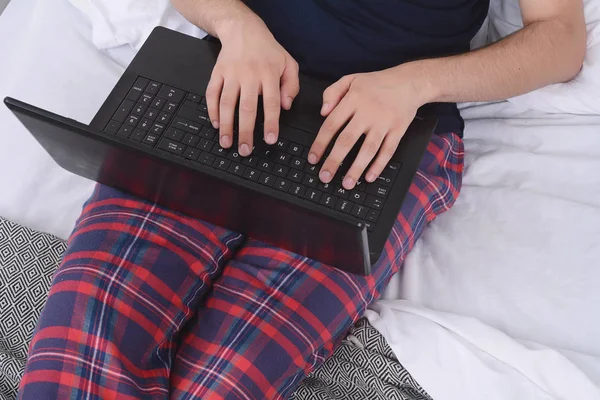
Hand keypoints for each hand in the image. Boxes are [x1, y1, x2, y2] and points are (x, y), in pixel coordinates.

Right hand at [207, 16, 299, 155]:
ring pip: (227, 103)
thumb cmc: (268, 50)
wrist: (243, 29)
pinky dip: (212, 110)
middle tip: (245, 150)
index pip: (272, 103)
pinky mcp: (217, 72)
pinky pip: (212, 93)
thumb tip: (286, 107)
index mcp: (269, 74)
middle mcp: (249, 74)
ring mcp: (231, 74)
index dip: (270, 123)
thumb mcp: (288, 63)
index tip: (269, 140)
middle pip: (247, 107)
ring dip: (226, 125)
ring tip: (227, 143)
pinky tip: (216, 124)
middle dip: (245, 131)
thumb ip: (291, 85)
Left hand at [308, 65, 430, 189]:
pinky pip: (388, 151)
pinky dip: (379, 165)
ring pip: (368, 149)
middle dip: (334, 161)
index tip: (313, 159)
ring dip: (356, 168)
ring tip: (347, 184)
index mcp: (353, 100)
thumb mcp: (351, 79)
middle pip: (347, 140)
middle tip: (325, 177)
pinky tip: (369, 177)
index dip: (320, 144)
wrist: (409, 81)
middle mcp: (368, 112)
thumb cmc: (377, 83)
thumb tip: (322, 112)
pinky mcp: (398, 130)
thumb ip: (332, 92)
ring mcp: (384, 122)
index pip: (331, 125)